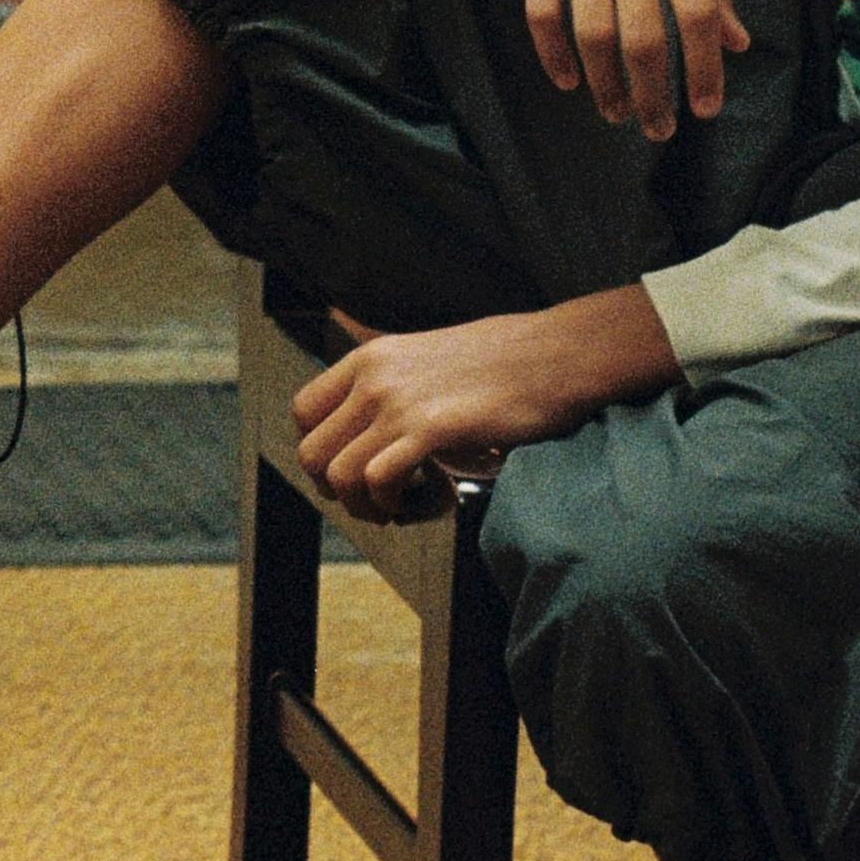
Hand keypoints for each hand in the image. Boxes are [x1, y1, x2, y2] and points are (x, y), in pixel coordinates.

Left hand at [288, 292, 675, 521]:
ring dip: (367, 506)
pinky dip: (397, 504)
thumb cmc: (505, 364)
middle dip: (337, 491)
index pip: (303, 412)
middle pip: (311, 452)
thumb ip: (395, 385)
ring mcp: (398, 401)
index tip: (355, 471)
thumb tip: (377, 431)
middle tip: (377, 502)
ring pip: (338, 475)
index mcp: (369, 358)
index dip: (323, 452)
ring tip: (404, 506)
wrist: (556, 354)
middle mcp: (373, 377)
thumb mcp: (429, 359)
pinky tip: (432, 497)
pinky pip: (379, 481)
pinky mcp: (429, 428)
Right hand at [487, 0, 749, 141]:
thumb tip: (739, 42)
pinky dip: (554, 55)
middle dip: (655, 96)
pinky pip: (542, 14)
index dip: (707, 69)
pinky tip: (568, 81)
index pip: (700, 16)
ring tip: (618, 113)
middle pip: (645, 39)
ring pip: (594, 36)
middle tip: (659, 130)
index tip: (706, 108)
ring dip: (607, 87)